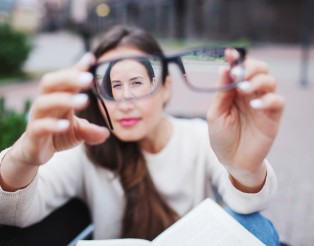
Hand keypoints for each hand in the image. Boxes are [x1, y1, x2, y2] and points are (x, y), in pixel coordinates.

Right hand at [11, 53, 109, 166]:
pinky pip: (39, 126)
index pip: (66, 79)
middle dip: (69, 78)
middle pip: (51, 82)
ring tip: (84, 100)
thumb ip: (91, 130)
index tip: (91, 59)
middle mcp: (46, 103)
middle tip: (89, 79)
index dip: (77, 69)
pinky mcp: (33, 134)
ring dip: (64, 99)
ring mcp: (37, 117)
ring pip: (44, 102)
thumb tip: (107, 133)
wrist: (35, 152)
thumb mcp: (78, 131)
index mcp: (58, 98)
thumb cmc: (57, 134)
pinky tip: (65, 125)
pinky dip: (51, 125)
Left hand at [207, 48, 284, 189]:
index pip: (239, 70)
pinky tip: (255, 106)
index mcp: (234, 91)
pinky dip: (268, 100)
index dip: (235, 60)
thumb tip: (223, 68)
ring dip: (257, 81)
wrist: (232, 160)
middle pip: (259, 69)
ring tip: (243, 89)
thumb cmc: (222, 137)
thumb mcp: (216, 114)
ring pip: (270, 81)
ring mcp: (262, 104)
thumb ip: (222, 93)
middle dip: (250, 67)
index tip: (230, 53)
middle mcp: (250, 94)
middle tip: (238, 74)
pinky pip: (278, 101)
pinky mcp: (273, 116)